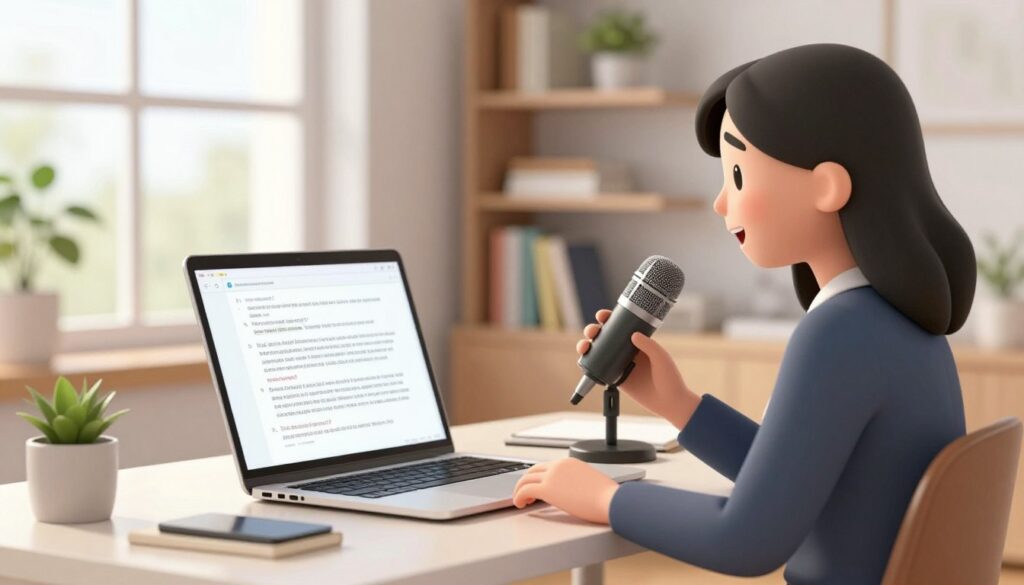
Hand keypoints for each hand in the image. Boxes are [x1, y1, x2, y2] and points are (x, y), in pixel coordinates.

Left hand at [512, 458, 618, 523]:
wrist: (612, 501)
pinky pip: (525, 490)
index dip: (538, 477)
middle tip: (524, 493)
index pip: (547, 466)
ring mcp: (552, 476)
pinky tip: (520, 505)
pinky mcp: (547, 489)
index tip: (535, 487)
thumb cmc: (607, 497)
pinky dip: (518, 497)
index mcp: (570, 462)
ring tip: (521, 501)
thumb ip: (578, 482)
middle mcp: (559, 465)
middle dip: (526, 481)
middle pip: (533, 470)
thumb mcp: (591, 482)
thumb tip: (575, 492)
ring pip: (525, 479)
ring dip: (519, 490)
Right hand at [576, 309, 700, 429]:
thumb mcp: (661, 358)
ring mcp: (620, 365)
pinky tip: (584, 359)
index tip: (602, 316)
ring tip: (584, 346)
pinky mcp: (616, 379)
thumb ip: (649, 345)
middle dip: (593, 331)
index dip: (608, 319)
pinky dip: (588, 364)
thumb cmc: (670, 379)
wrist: (670, 403)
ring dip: (586, 345)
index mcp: (638, 342)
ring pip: (598, 352)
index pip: (620, 326)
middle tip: (592, 331)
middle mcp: (627, 352)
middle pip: (605, 337)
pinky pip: (599, 370)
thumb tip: (633, 334)